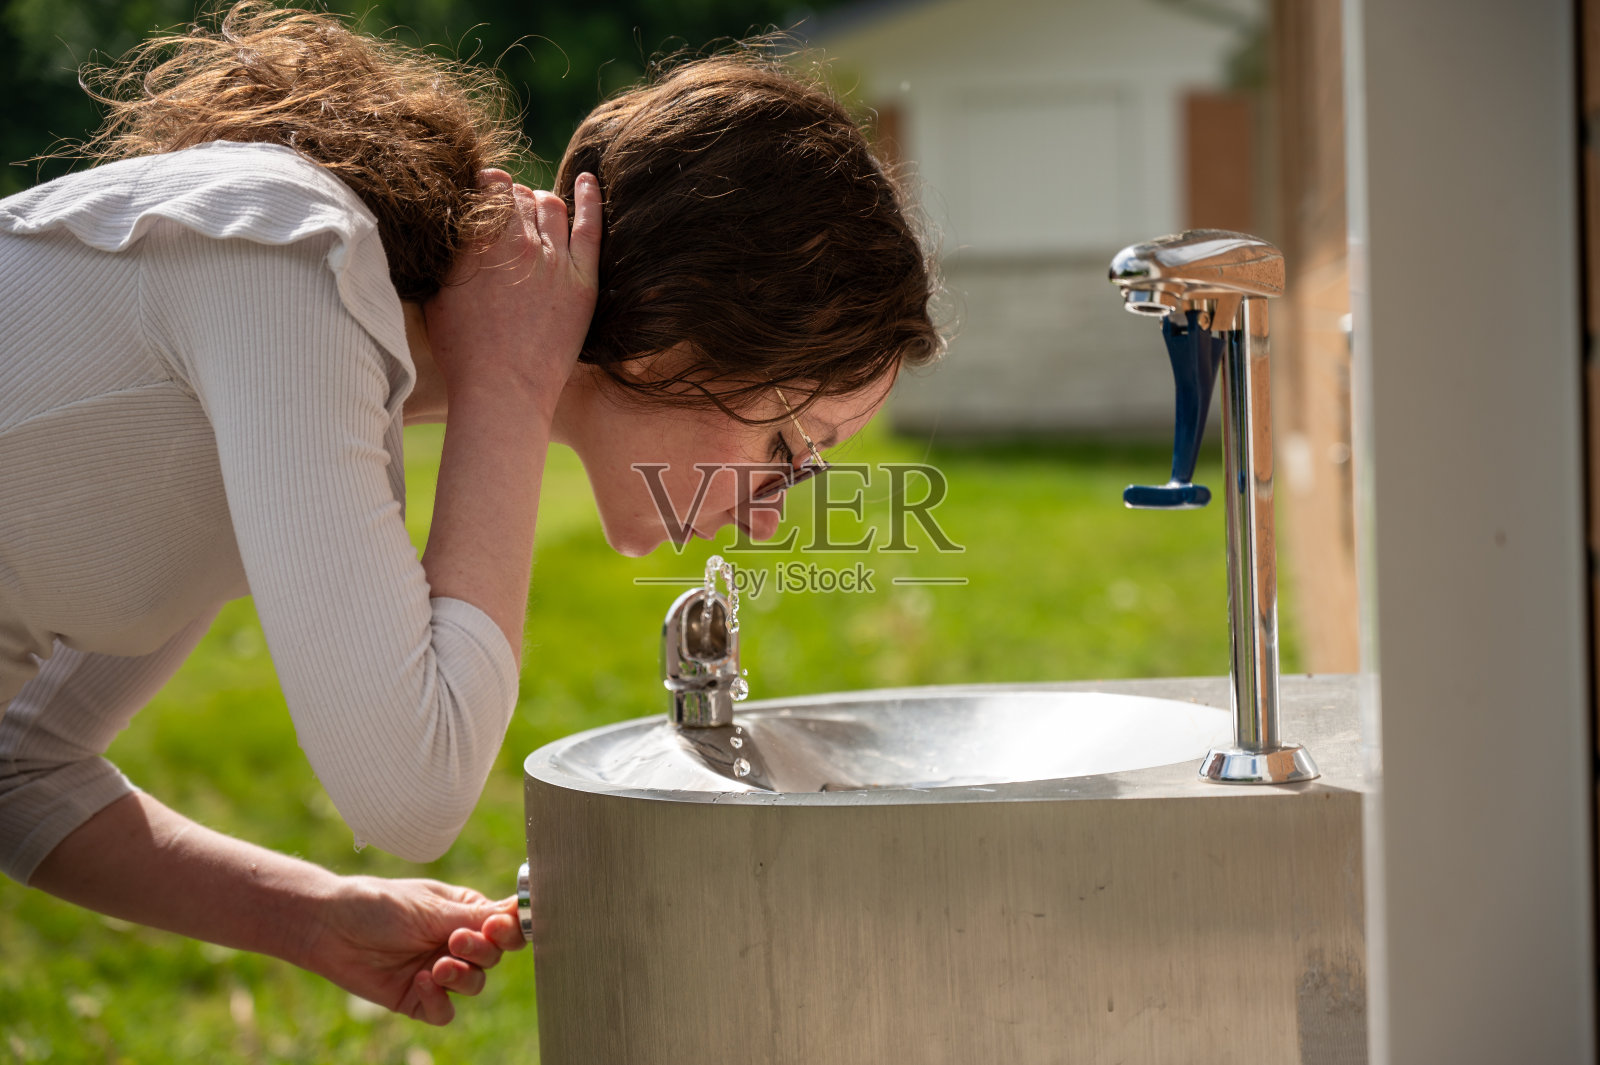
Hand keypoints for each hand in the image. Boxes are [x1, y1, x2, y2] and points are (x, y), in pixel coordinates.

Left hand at [304, 874, 528, 1025]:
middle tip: (455, 942)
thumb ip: (475, 917)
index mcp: (465, 913)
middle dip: (480, 951)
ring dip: (461, 977)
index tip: (496, 927)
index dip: (509, 930)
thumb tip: (520, 908)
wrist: (330, 929)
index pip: (505, 925)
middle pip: (494, 957)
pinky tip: (420, 982)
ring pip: (475, 985)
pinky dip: (439, 1000)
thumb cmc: (379, 905)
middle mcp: (456, 943)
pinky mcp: (418, 998)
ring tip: (437, 966)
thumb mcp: (431, 908)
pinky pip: (445, 1011)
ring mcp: (439, 972)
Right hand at [423, 170, 602, 421]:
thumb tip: (451, 232)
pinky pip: (590, 226)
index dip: (486, 186)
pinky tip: (588, 180)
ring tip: (534, 210)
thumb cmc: (463, 351)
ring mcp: (554, 258)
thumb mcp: (438, 295)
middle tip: (506, 213)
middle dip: (511, 199)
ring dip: (539, 202)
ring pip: (551, 206)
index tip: (483, 194)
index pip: (488, 187)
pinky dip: (590, 198)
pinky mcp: (582, 279)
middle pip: (519, 197)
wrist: (504, 390)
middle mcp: (518, 240)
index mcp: (478, 240)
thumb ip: (450, 256)